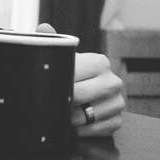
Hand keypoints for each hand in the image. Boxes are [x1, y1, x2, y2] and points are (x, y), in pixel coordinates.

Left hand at [37, 22, 124, 137]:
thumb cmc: (70, 71)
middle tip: (45, 107)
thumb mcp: (63, 56)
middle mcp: (113, 81)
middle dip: (60, 105)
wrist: (85, 89)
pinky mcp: (117, 120)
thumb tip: (43, 28)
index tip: (42, 92)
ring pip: (87, 117)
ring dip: (69, 121)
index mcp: (100, 62)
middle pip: (79, 98)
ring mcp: (118, 102)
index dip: (54, 87)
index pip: (72, 78)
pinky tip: (72, 128)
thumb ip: (53, 42)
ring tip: (57, 118)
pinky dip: (82, 131)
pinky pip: (98, 130)